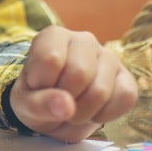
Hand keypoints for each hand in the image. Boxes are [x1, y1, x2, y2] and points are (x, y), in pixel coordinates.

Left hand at [9, 26, 137, 141]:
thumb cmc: (38, 98)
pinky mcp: (126, 77)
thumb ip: (40, 103)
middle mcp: (84, 40)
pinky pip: (126, 97)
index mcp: (53, 36)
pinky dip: (107, 114)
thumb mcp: (25, 103)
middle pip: (79, 74)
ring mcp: (108, 57)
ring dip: (84, 112)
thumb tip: (66, 106)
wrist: (57, 109)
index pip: (50, 59)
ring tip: (73, 110)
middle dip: (66, 100)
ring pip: (101, 90)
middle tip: (58, 104)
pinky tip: (93, 113)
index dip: (43, 84)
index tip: (38, 88)